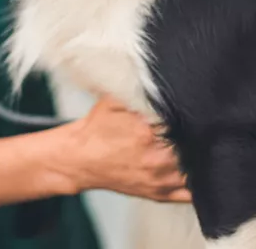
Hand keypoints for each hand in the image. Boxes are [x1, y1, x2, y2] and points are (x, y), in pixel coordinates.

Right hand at [64, 95, 190, 202]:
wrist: (80, 158)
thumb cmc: (96, 128)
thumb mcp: (112, 100)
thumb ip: (138, 93)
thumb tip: (162, 86)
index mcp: (146, 132)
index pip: (183, 121)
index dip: (189, 114)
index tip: (190, 109)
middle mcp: (157, 158)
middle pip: (194, 145)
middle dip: (196, 134)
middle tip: (194, 125)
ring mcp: (161, 180)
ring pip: (199, 170)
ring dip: (200, 156)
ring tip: (194, 143)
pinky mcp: (160, 194)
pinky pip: (192, 194)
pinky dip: (199, 182)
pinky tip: (196, 167)